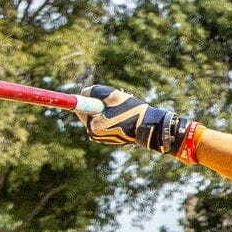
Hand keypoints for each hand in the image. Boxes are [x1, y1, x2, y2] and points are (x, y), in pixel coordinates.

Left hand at [79, 84, 198, 158]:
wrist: (150, 128)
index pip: (81, 108)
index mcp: (93, 126)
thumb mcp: (113, 95)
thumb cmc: (132, 112)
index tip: (90, 94)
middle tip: (112, 103)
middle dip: (98, 106)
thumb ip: (94, 91)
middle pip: (89, 114)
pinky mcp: (110, 140)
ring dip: (105, 112)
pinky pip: (104, 125)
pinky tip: (123, 118)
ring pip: (97, 119)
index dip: (87, 99)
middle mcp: (95, 135)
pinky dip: (110, 119)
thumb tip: (83, 92)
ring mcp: (102, 139)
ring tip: (121, 110)